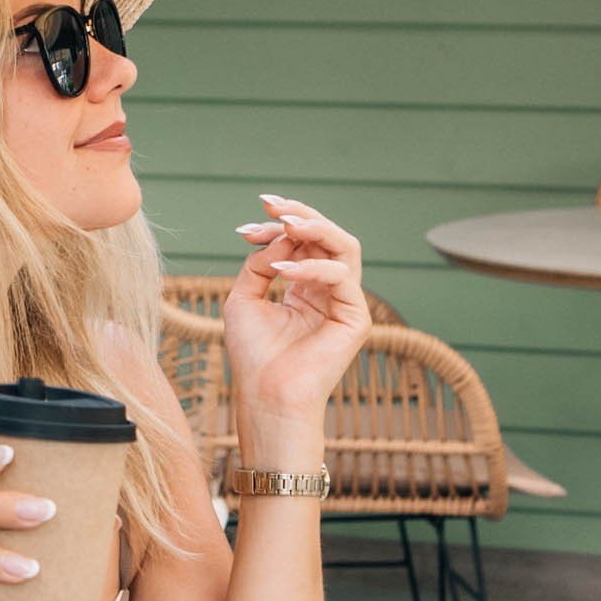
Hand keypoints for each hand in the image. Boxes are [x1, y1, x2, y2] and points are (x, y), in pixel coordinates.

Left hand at [224, 193, 371, 454]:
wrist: (265, 395)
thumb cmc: (253, 354)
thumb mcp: (244, 298)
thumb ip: (259, 262)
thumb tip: (279, 234)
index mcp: (305, 286)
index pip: (303, 241)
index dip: (277, 226)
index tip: (248, 223)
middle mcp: (329, 290)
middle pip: (328, 235)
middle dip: (300, 214)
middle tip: (272, 205)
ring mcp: (345, 301)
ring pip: (345, 246)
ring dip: (315, 227)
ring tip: (286, 223)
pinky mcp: (356, 317)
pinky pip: (342, 276)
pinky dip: (313, 266)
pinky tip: (283, 268)